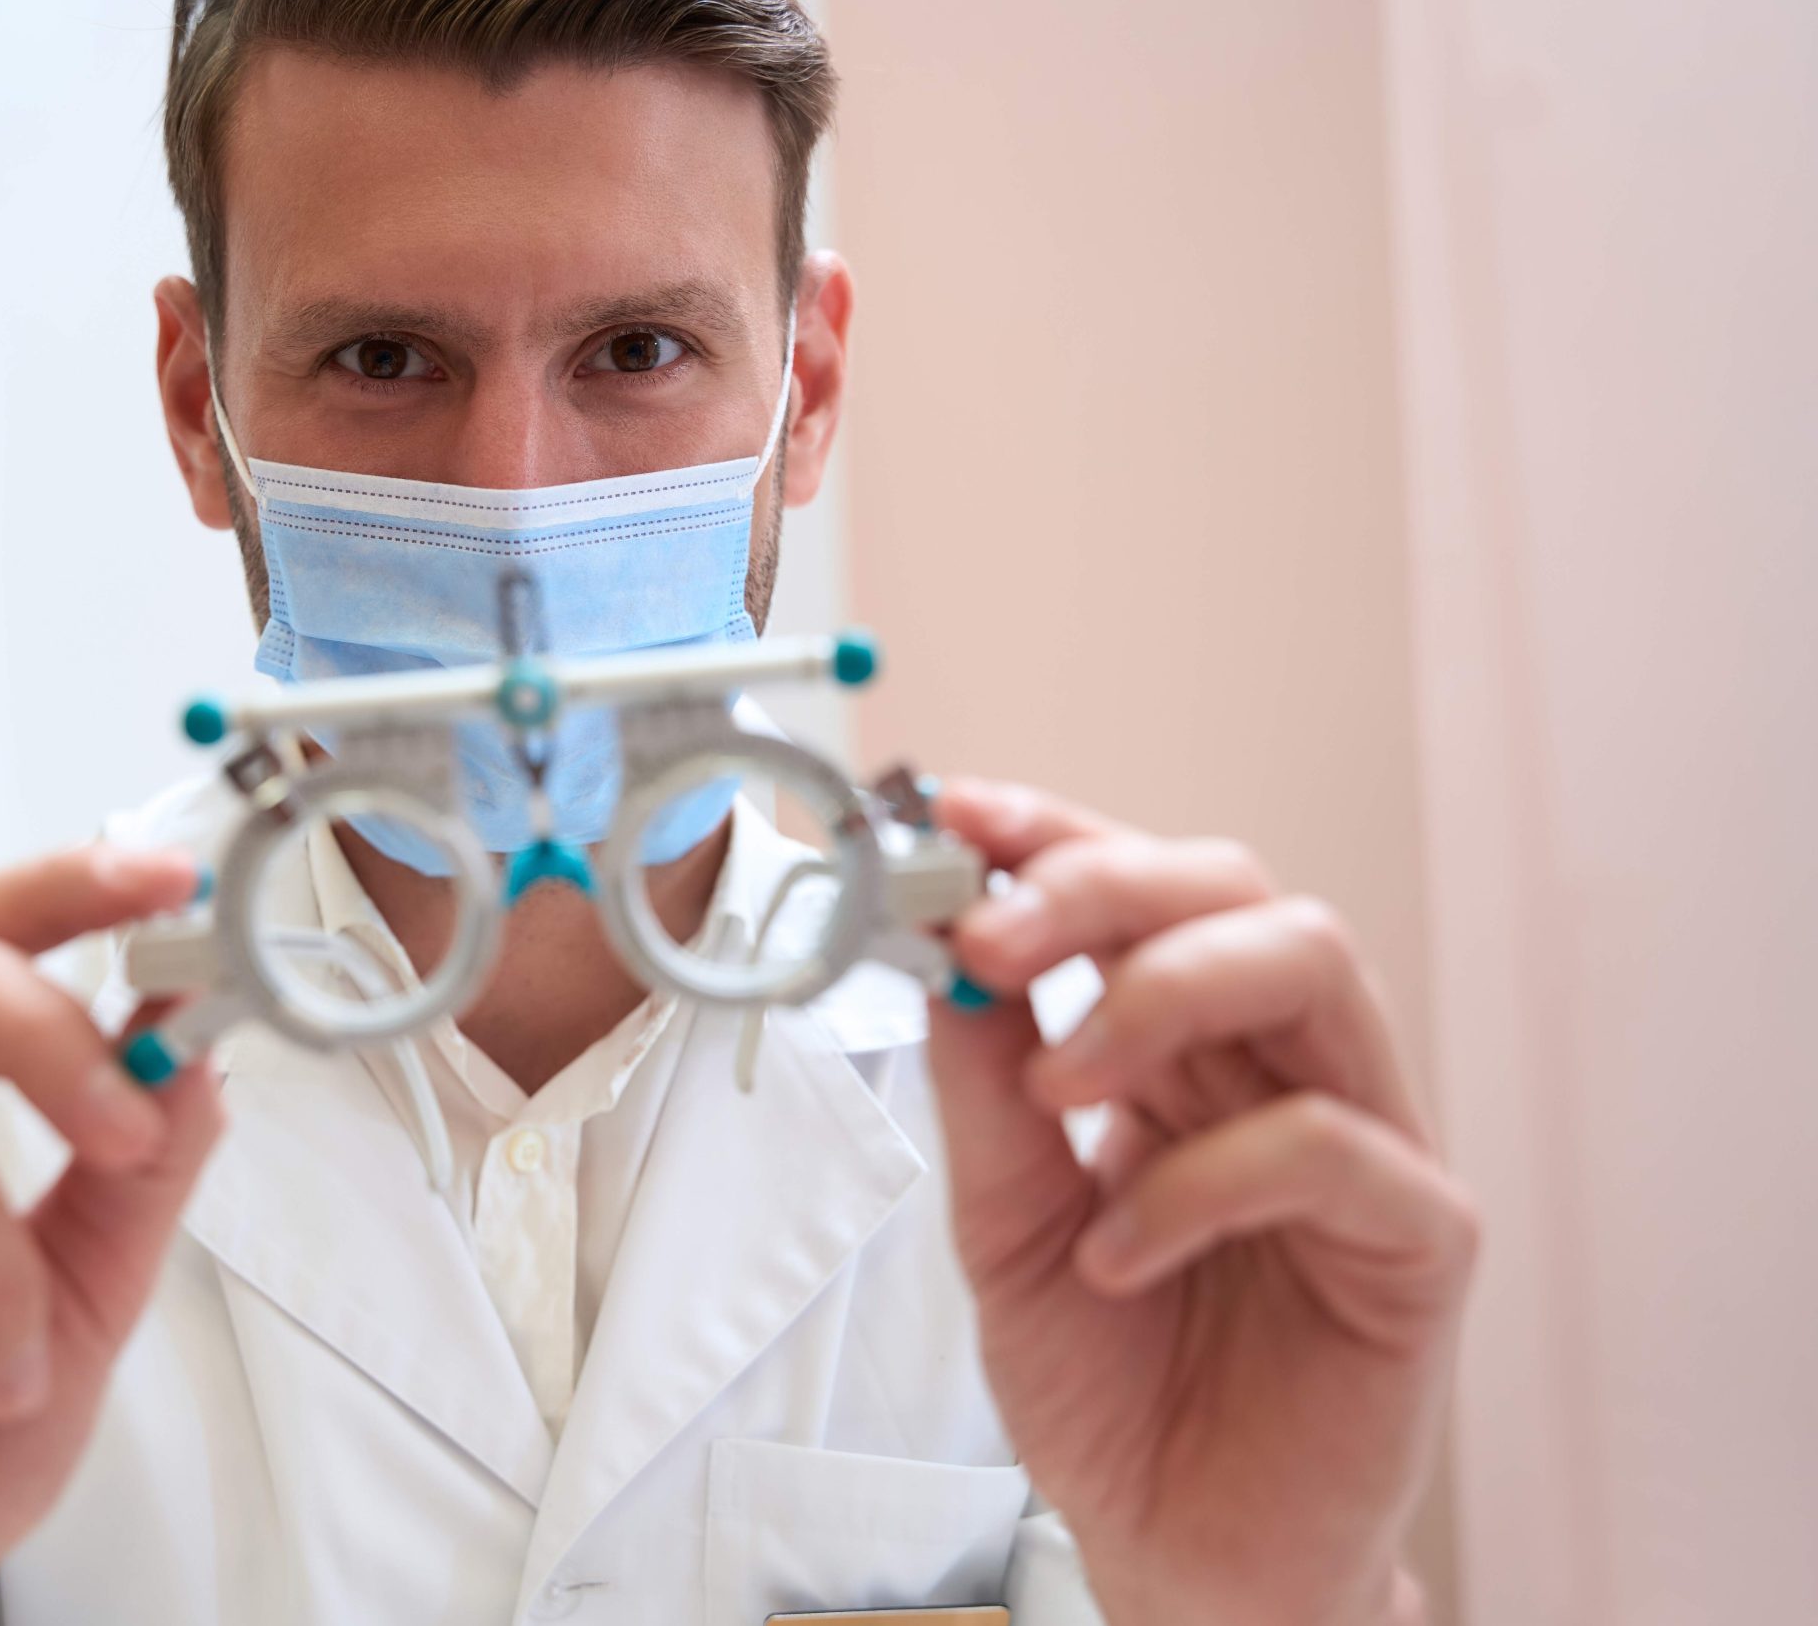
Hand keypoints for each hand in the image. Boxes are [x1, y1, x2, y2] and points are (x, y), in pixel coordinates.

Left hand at [926, 780, 1474, 1625]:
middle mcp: (1281, 1067)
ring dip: (1161, 993)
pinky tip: (1117, 1249)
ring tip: (1061, 1083)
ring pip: (1311, 964)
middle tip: (992, 936)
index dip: (1056, 831)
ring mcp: (1364, 1141)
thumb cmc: (1109, 1386)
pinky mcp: (1419, 1238)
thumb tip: (944, 948)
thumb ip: (985, 1089)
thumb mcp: (1001, 1223)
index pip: (1143, 888)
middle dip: (1102, 885)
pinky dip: (1203, 1179)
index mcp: (1186, 1049)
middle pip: (1234, 889)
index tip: (956, 813)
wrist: (1175, 1551)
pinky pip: (1333, 1146)